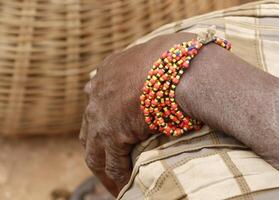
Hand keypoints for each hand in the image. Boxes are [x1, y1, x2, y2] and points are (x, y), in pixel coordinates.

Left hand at [79, 32, 196, 195]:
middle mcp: (97, 95)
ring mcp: (101, 115)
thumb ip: (148, 64)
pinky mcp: (112, 133)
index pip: (96, 104)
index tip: (111, 135)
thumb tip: (163, 69)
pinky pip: (113, 164)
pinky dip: (119, 177)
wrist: (173, 64)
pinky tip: (125, 186)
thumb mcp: (154, 53)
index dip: (101, 122)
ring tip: (114, 184)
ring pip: (95, 153)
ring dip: (104, 170)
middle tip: (107, 164)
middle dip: (98, 149)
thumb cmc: (172, 56)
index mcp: (106, 73)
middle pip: (88, 132)